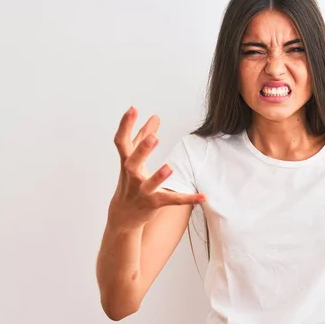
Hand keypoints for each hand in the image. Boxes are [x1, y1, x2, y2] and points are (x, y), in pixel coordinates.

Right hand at [109, 106, 204, 228]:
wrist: (123, 215)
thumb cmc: (129, 181)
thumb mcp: (133, 159)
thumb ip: (143, 137)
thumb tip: (154, 117)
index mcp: (126, 162)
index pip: (121, 142)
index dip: (125, 125)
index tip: (133, 109)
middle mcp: (132, 176)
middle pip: (132, 162)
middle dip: (142, 150)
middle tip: (154, 138)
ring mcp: (142, 191)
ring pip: (149, 184)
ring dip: (159, 176)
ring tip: (170, 167)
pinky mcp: (154, 203)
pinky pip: (172, 200)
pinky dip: (188, 199)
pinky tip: (203, 196)